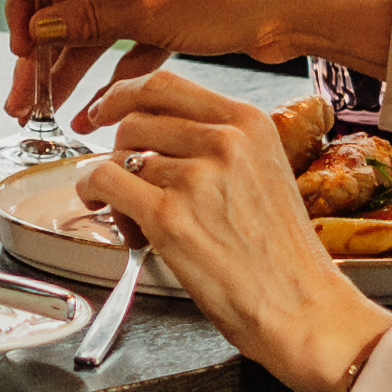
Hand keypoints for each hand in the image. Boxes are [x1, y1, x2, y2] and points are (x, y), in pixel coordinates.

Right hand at [7, 0, 347, 110]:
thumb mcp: (152, 15)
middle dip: (42, 55)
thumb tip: (39, 28)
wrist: (294, 10)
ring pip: (93, 31)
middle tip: (23, 99)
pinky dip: (112, 77)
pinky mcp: (167, 15)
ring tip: (49, 113)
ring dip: (71, 71)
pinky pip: (125, 46)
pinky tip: (95, 110)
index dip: (24, 6)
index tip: (18, 48)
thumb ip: (91, 22)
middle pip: (66, 6)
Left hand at [75, 64, 391, 391]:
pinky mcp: (169, 217)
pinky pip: (105, 182)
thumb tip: (157, 135)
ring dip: (115, 184)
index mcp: (250, 123)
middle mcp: (225, 141)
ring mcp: (196, 177)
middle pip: (135, 118)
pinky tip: (100, 206)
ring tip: (137, 217)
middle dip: (118, 147)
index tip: (105, 108)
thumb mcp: (263, 172)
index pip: (165, 85)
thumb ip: (218, 145)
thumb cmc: (281, 254)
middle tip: (121, 175)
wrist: (300, 306)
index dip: (123, 93)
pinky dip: (91, 191)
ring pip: (120, 155)